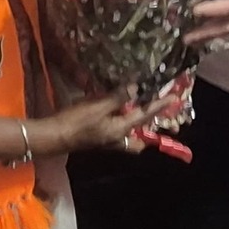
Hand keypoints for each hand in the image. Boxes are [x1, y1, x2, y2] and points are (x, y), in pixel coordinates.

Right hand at [38, 91, 156, 154]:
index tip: (174, 98)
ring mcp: (107, 140)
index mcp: (121, 130)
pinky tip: (117, 112)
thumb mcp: (98, 106)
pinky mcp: (98, 138)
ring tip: (140, 113)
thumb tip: (135, 88)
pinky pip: (117, 132)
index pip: (144, 116)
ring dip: (137, 128)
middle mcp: (117, 138)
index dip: (159, 106)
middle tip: (160, 118)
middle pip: (140, 137)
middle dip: (151, 130)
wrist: (54, 136)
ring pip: (129, 136)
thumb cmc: (76, 121)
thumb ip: (118, 98)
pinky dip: (122, 124)